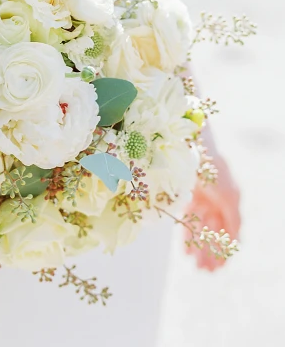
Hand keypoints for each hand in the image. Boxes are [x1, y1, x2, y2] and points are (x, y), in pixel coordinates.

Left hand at [185, 154, 240, 271]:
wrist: (193, 148)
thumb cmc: (214, 171)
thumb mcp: (230, 198)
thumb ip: (234, 220)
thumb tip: (236, 244)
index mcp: (228, 202)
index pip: (227, 231)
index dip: (224, 249)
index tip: (220, 268)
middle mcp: (215, 202)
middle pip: (213, 233)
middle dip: (210, 252)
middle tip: (205, 271)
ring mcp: (199, 200)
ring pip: (199, 230)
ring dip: (199, 248)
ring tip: (196, 266)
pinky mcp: (184, 197)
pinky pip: (187, 222)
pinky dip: (187, 237)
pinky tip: (186, 252)